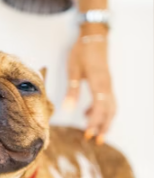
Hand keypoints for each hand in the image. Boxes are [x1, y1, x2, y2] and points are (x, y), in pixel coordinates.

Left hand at [63, 26, 115, 143]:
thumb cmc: (82, 51)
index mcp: (99, 84)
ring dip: (104, 121)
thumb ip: (72, 90)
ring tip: (96, 133)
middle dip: (104, 127)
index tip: (88, 134)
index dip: (95, 123)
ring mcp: (108, 85)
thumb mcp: (73, 70)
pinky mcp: (106, 83)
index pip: (100, 109)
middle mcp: (107, 86)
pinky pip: (107, 100)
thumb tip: (67, 108)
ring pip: (110, 107)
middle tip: (97, 141)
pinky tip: (87, 114)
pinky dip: (101, 110)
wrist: (94, 36)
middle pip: (109, 111)